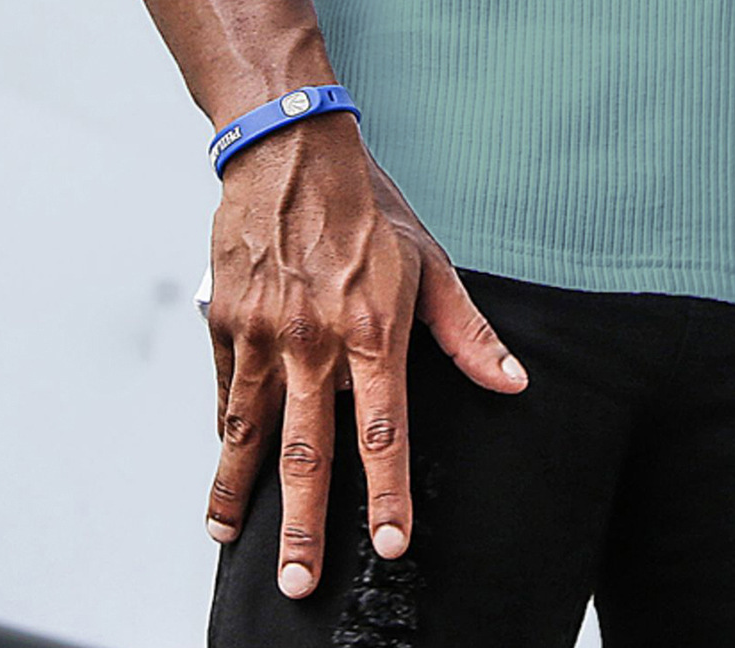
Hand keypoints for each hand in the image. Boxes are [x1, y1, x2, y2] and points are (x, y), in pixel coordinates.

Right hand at [202, 109, 530, 600]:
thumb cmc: (368, 206)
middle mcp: (315, 342)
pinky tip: (221, 464)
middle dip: (303, 526)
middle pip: (308, 452)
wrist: (292, 150)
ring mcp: (263, 333)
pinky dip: (222, 431)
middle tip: (298, 585)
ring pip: (248, 432)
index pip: (384, 431)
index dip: (388, 493)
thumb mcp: (429, 263)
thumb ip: (466, 333)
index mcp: (372, 331)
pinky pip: (225, 389)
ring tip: (228, 539)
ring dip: (238, 492)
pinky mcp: (226, 319)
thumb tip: (512, 383)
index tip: (390, 545)